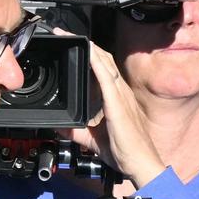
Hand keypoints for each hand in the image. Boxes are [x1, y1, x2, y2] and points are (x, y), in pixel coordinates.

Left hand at [60, 39, 165, 186]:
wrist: (140, 164)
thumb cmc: (124, 151)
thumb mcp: (92, 138)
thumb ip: (76, 130)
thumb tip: (59, 126)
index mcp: (115, 98)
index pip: (102, 69)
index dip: (90, 54)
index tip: (75, 44)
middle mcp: (120, 92)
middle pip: (103, 60)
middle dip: (87, 45)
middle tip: (67, 34)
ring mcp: (120, 96)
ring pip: (105, 64)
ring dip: (90, 48)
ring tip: (73, 36)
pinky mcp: (118, 104)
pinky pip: (107, 78)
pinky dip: (97, 63)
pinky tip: (89, 53)